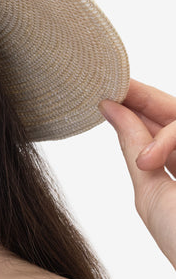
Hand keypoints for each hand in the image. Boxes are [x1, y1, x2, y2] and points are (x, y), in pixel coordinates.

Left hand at [100, 80, 175, 268]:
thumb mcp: (149, 192)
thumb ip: (133, 148)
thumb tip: (110, 109)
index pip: (161, 128)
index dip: (137, 108)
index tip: (108, 94)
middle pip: (175, 114)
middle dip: (144, 98)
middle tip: (117, 86)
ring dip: (161, 131)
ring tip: (145, 160)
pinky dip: (171, 137)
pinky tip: (151, 159)